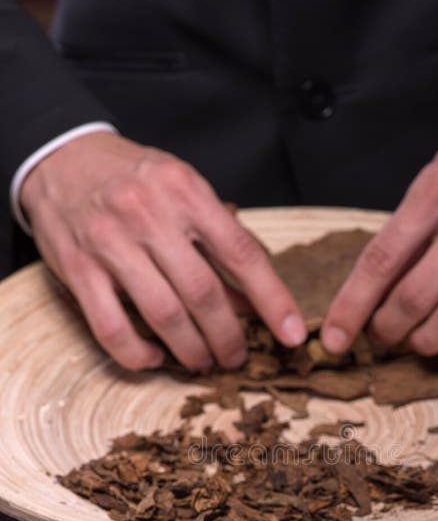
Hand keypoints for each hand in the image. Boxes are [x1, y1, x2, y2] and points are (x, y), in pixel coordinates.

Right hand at [21, 132, 305, 370]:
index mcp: (186, 192)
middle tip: (236, 357)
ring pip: (163, 315)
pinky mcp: (78, 269)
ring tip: (203, 362)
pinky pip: (111, 328)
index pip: (241, 255)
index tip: (291, 333)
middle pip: (203, 293)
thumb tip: (253, 299)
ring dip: (190, 350)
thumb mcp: (185, 191)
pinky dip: (137, 354)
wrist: (62, 158)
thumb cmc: (135, 180)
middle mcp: (148, 214)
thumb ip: (220, 240)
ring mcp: (110, 243)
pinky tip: (154, 359)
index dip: (272, 300)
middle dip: (228, 336)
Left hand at [321, 117, 437, 360]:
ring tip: (415, 341)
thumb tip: (368, 292)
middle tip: (381, 335)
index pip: (381, 261)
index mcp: (437, 191)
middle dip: (388, 330)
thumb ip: (405, 231)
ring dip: (426, 343)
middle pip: (415, 298)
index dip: (352, 307)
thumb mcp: (433, 177)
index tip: (334, 338)